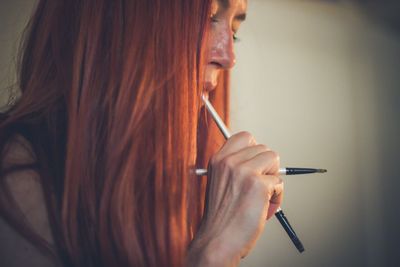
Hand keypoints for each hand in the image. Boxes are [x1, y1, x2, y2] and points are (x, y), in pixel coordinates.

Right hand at [187, 131, 282, 265]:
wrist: (217, 241)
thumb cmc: (221, 218)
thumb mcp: (220, 183)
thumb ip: (235, 168)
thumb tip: (261, 159)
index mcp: (218, 160)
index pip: (244, 137)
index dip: (255, 150)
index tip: (255, 164)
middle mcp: (229, 162)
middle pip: (263, 148)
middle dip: (266, 166)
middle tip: (260, 185)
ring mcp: (244, 171)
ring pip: (274, 159)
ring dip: (273, 178)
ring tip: (263, 196)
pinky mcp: (259, 184)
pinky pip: (280, 181)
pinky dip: (277, 196)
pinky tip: (264, 207)